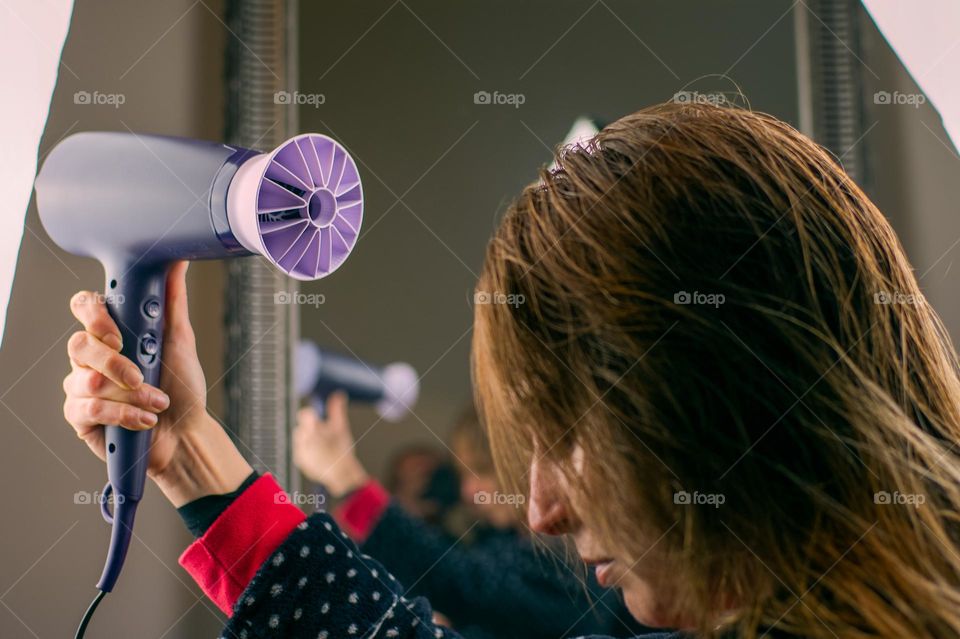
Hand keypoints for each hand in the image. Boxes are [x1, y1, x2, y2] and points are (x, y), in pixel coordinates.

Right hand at [62, 261, 250, 505]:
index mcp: (112, 332)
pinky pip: (87, 409)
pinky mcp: (79, 416)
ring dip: (131, 395)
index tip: (117, 335)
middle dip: (115, 364)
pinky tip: (145, 420)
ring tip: (157, 402)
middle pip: (78, 345)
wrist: (186, 434)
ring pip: (85, 381)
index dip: (94, 316)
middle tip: (141, 376)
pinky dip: (124, 415)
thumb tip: (178, 259)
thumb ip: (172, 301)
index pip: (84, 307)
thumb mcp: (180, 341)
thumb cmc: (182, 387)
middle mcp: (91, 356)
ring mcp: (81, 386)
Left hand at [293, 392, 368, 496]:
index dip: (311, 415)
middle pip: (302, 427)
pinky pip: (299, 450)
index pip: (304, 414)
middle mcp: (303, 440)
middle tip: (324, 436)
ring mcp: (299, 451)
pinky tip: (318, 455)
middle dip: (311, 429)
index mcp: (313, 429)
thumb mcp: (341, 428)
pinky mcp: (298, 460)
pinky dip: (307, 451)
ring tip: (322, 447)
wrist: (340, 474)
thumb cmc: (342, 450)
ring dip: (308, 439)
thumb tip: (338, 394)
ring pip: (300, 438)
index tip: (318, 419)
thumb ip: (337, 410)